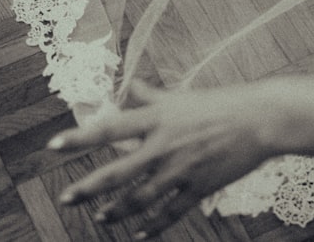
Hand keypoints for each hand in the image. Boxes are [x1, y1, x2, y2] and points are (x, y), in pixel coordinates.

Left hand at [47, 82, 286, 237]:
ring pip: (139, 198)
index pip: (110, 129)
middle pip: (117, 172)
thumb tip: (129, 87)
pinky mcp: (199, 187)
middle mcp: (164, 145)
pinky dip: (153, 225)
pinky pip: (170, 212)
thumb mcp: (183, 96)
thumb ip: (151, 94)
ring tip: (100, 218)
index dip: (80, 138)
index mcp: (158, 118)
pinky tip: (140, 233)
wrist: (260, 119)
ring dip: (116, 211)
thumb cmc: (222, 103)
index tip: (53, 145)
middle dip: (89, 188)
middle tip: (67, 198)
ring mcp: (181, 170)